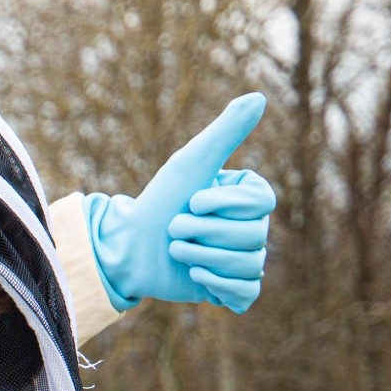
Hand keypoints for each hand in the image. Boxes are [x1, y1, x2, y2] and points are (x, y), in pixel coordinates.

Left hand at [86, 94, 275, 313]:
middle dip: (204, 232)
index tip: (192, 200)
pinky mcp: (231, 288)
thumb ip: (225, 131)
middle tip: (174, 229)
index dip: (223, 204)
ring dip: (203, 257)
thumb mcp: (192, 162)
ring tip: (176, 250)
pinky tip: (195, 275)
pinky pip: (246, 293)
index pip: (262, 203)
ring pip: (248, 264)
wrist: (128, 246)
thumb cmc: (159, 200)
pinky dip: (219, 286)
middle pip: (253, 236)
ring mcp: (243, 258)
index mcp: (249, 197)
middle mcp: (252, 226)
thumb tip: (259, 97)